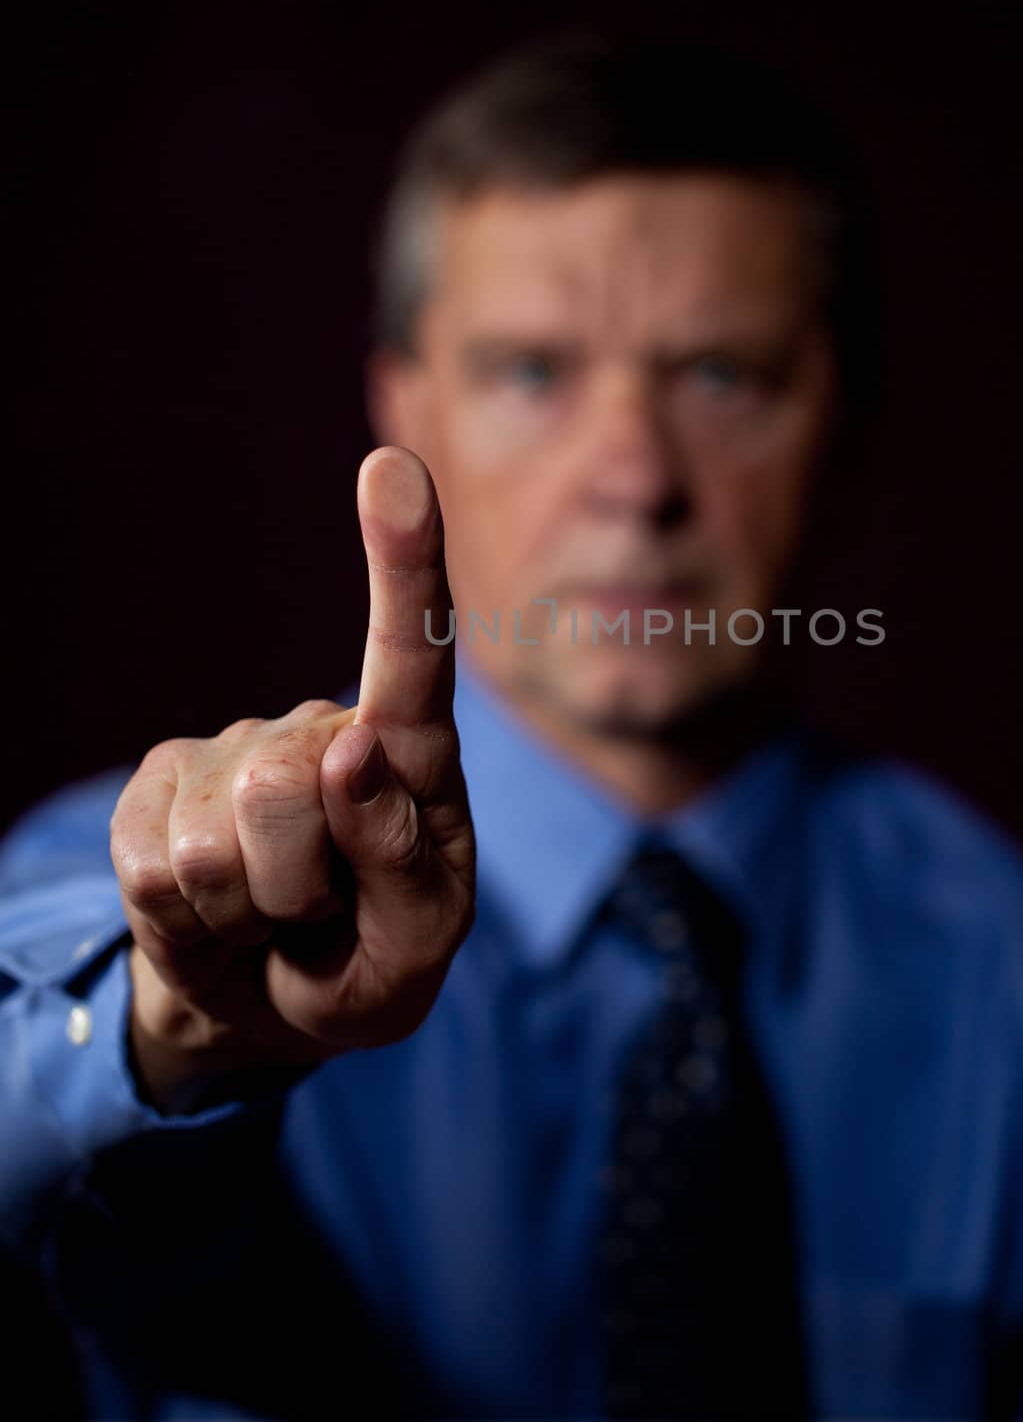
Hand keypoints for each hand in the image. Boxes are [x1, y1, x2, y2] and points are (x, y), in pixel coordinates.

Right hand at [110, 447, 474, 1111]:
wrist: (267, 1005)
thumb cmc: (367, 965)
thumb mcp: (417, 950)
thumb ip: (406, 864)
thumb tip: (352, 753)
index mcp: (412, 760)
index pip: (413, 658)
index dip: (404, 563)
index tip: (393, 467)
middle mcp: (323, 731)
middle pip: (289, 788)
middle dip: (300, 887)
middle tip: (318, 913)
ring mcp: (236, 752)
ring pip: (216, 842)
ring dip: (248, 911)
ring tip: (274, 914)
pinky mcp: (160, 784)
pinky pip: (154, 869)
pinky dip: (191, 923)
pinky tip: (220, 912)